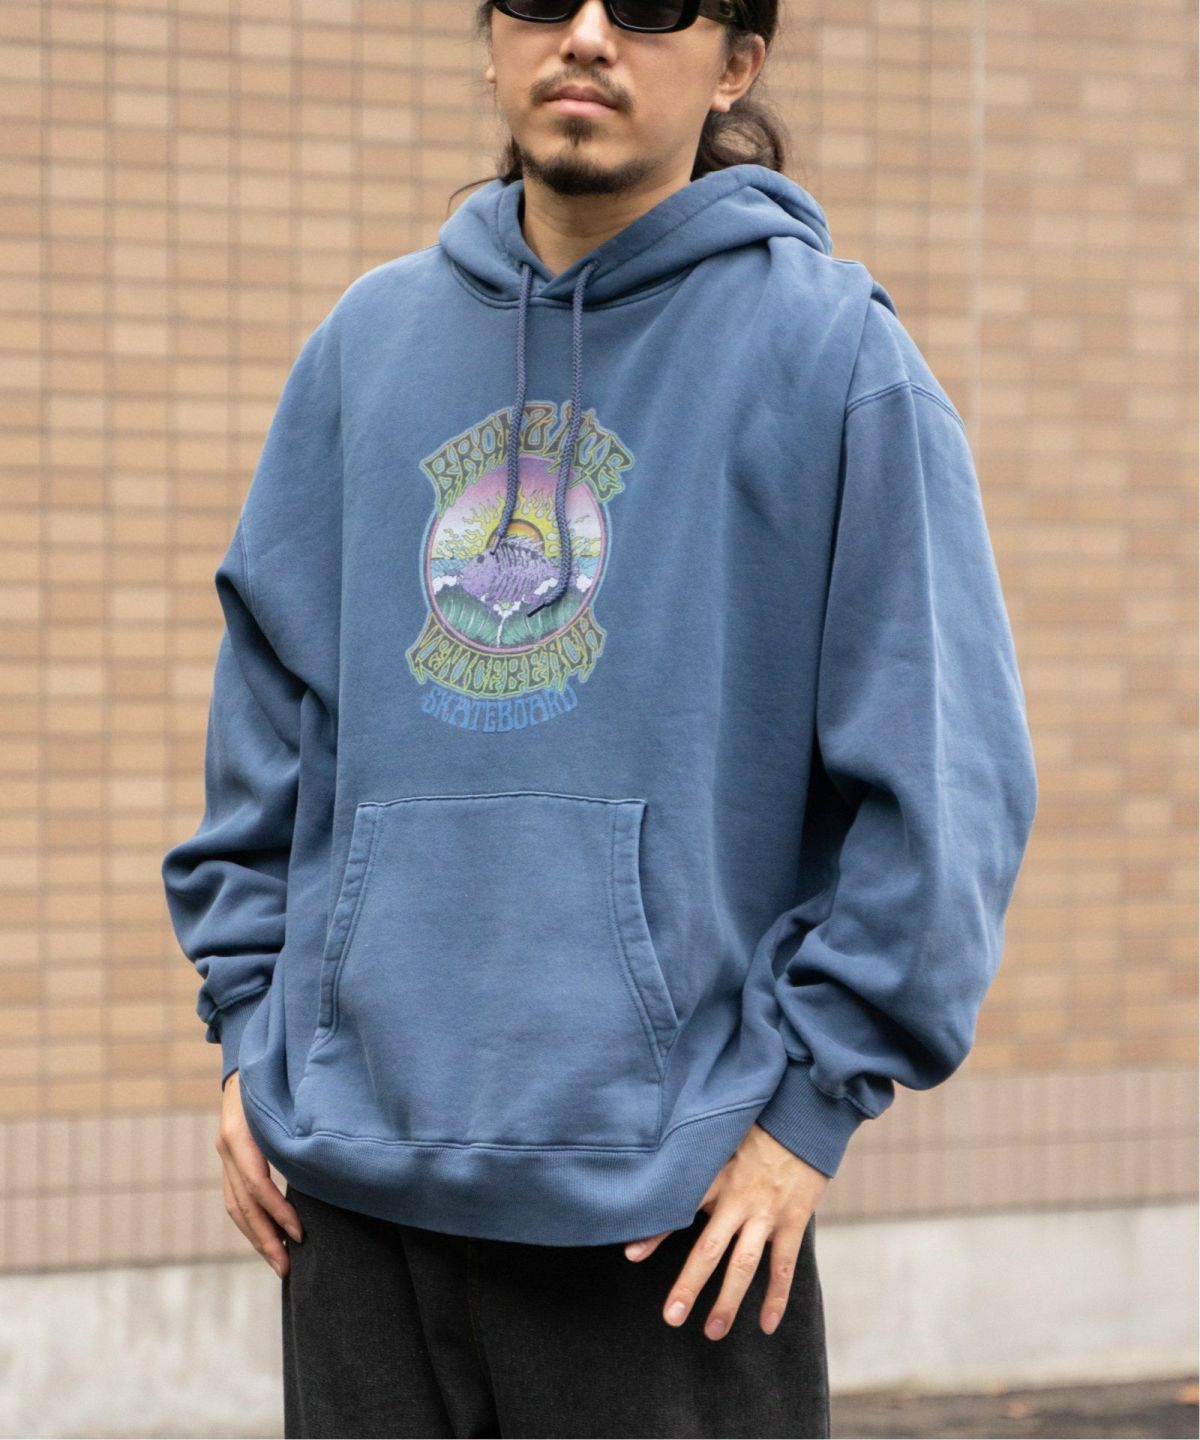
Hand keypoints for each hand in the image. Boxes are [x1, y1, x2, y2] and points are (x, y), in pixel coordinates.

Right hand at [216, 1069, 303, 1275]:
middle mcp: (227, 1146)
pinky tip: (270, 1238)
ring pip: (235, 1207)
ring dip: (257, 1238)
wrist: (248, 1052)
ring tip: (280, 1263)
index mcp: (239, 1132)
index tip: (301, 1233)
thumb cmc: (277, 1070)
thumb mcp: (286, 1090)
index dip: (278, 1211)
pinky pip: (236, 1199)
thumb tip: (326, 1154)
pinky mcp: (229, 1159)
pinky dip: (252, 1222)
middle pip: (242, 1204)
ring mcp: (224, 1154)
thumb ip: (297, 1121)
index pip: (256, 1183)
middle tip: (288, 1267)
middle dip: (265, 1238)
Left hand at [623, 1122, 828, 1338]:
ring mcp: (766, 1213)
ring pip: (744, 1265)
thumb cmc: (755, 1129)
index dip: (654, 1231)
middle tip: (672, 1318)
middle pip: (709, 1249)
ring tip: (713, 1332)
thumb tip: (660, 1172)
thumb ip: (696, 1162)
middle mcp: (737, 1199)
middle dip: (689, 1285)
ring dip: (728, 1301)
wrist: (801, 1118)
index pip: (679, 1207)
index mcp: (715, 1178)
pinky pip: (783, 1265)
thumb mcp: (720, 1140)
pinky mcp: (792, 1220)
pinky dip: (776, 1296)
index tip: (630, 1254)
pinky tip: (766, 1324)